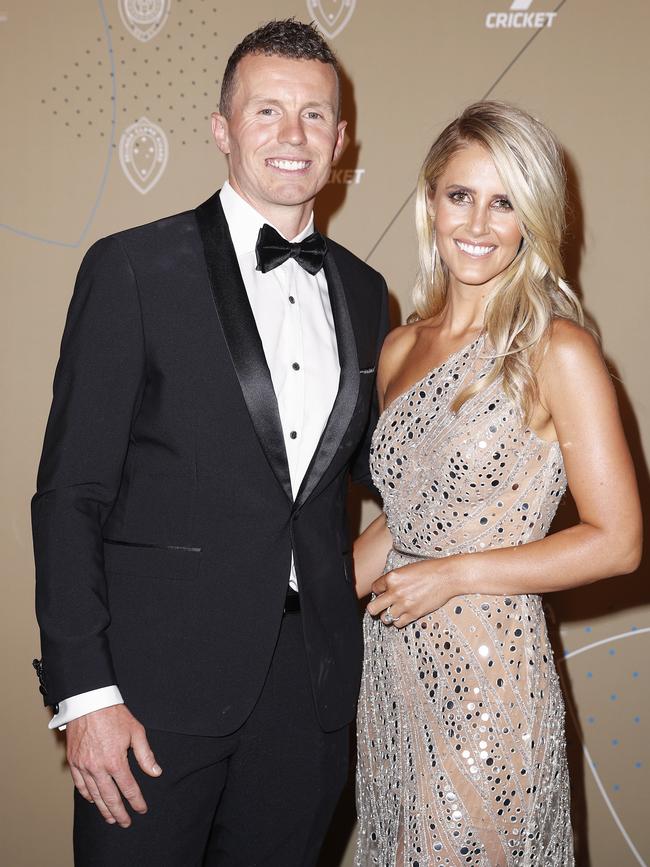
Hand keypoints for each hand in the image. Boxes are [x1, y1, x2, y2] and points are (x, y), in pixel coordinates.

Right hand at [66, 704, 161, 827]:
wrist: (89, 702)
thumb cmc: (114, 715)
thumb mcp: (136, 731)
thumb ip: (146, 755)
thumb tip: (155, 772)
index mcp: (116, 761)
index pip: (128, 788)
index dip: (136, 801)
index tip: (141, 809)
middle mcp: (98, 767)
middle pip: (110, 797)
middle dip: (119, 813)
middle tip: (125, 822)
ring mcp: (84, 766)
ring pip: (94, 795)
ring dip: (103, 808)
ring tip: (110, 818)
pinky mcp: (74, 761)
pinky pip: (79, 784)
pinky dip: (86, 795)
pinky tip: (93, 800)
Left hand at [366, 557, 459, 627]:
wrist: (447, 576)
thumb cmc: (430, 570)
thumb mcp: (407, 569)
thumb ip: (395, 579)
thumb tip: (386, 589)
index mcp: (392, 577)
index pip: (374, 588)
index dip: (379, 591)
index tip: (384, 592)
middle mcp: (395, 591)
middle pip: (372, 608)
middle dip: (375, 607)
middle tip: (381, 606)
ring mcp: (404, 604)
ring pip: (384, 618)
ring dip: (388, 615)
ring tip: (394, 611)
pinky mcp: (414, 614)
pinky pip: (398, 624)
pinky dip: (399, 621)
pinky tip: (404, 615)